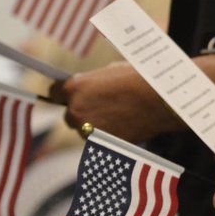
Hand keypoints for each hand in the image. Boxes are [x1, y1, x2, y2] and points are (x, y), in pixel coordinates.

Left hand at [51, 62, 179, 142]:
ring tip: (118, 116)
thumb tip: (91, 88)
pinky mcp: (102, 144)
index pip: (54, 93)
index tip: (71, 95)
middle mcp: (76, 110)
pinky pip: (99, 140)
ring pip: (84, 130)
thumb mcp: (110, 71)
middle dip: (81, 111)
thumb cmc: (138, 79)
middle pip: (69, 114)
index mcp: (75, 88)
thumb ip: (93, 82)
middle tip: (101, 107)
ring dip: (94, 125)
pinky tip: (124, 125)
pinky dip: (108, 135)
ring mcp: (88, 130)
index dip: (64, 93)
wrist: (160, 100)